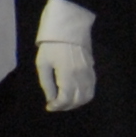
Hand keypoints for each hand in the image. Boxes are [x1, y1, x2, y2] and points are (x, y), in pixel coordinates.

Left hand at [32, 0, 96, 114]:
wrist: (68, 30)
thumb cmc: (51, 46)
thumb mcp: (43, 64)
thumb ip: (47, 84)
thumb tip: (51, 99)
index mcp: (67, 75)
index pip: (65, 99)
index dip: (57, 106)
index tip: (49, 106)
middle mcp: (80, 76)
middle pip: (77, 100)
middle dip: (66, 106)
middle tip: (56, 106)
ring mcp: (88, 72)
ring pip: (87, 96)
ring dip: (77, 103)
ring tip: (65, 102)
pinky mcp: (92, 69)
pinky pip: (92, 87)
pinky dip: (85, 95)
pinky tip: (75, 95)